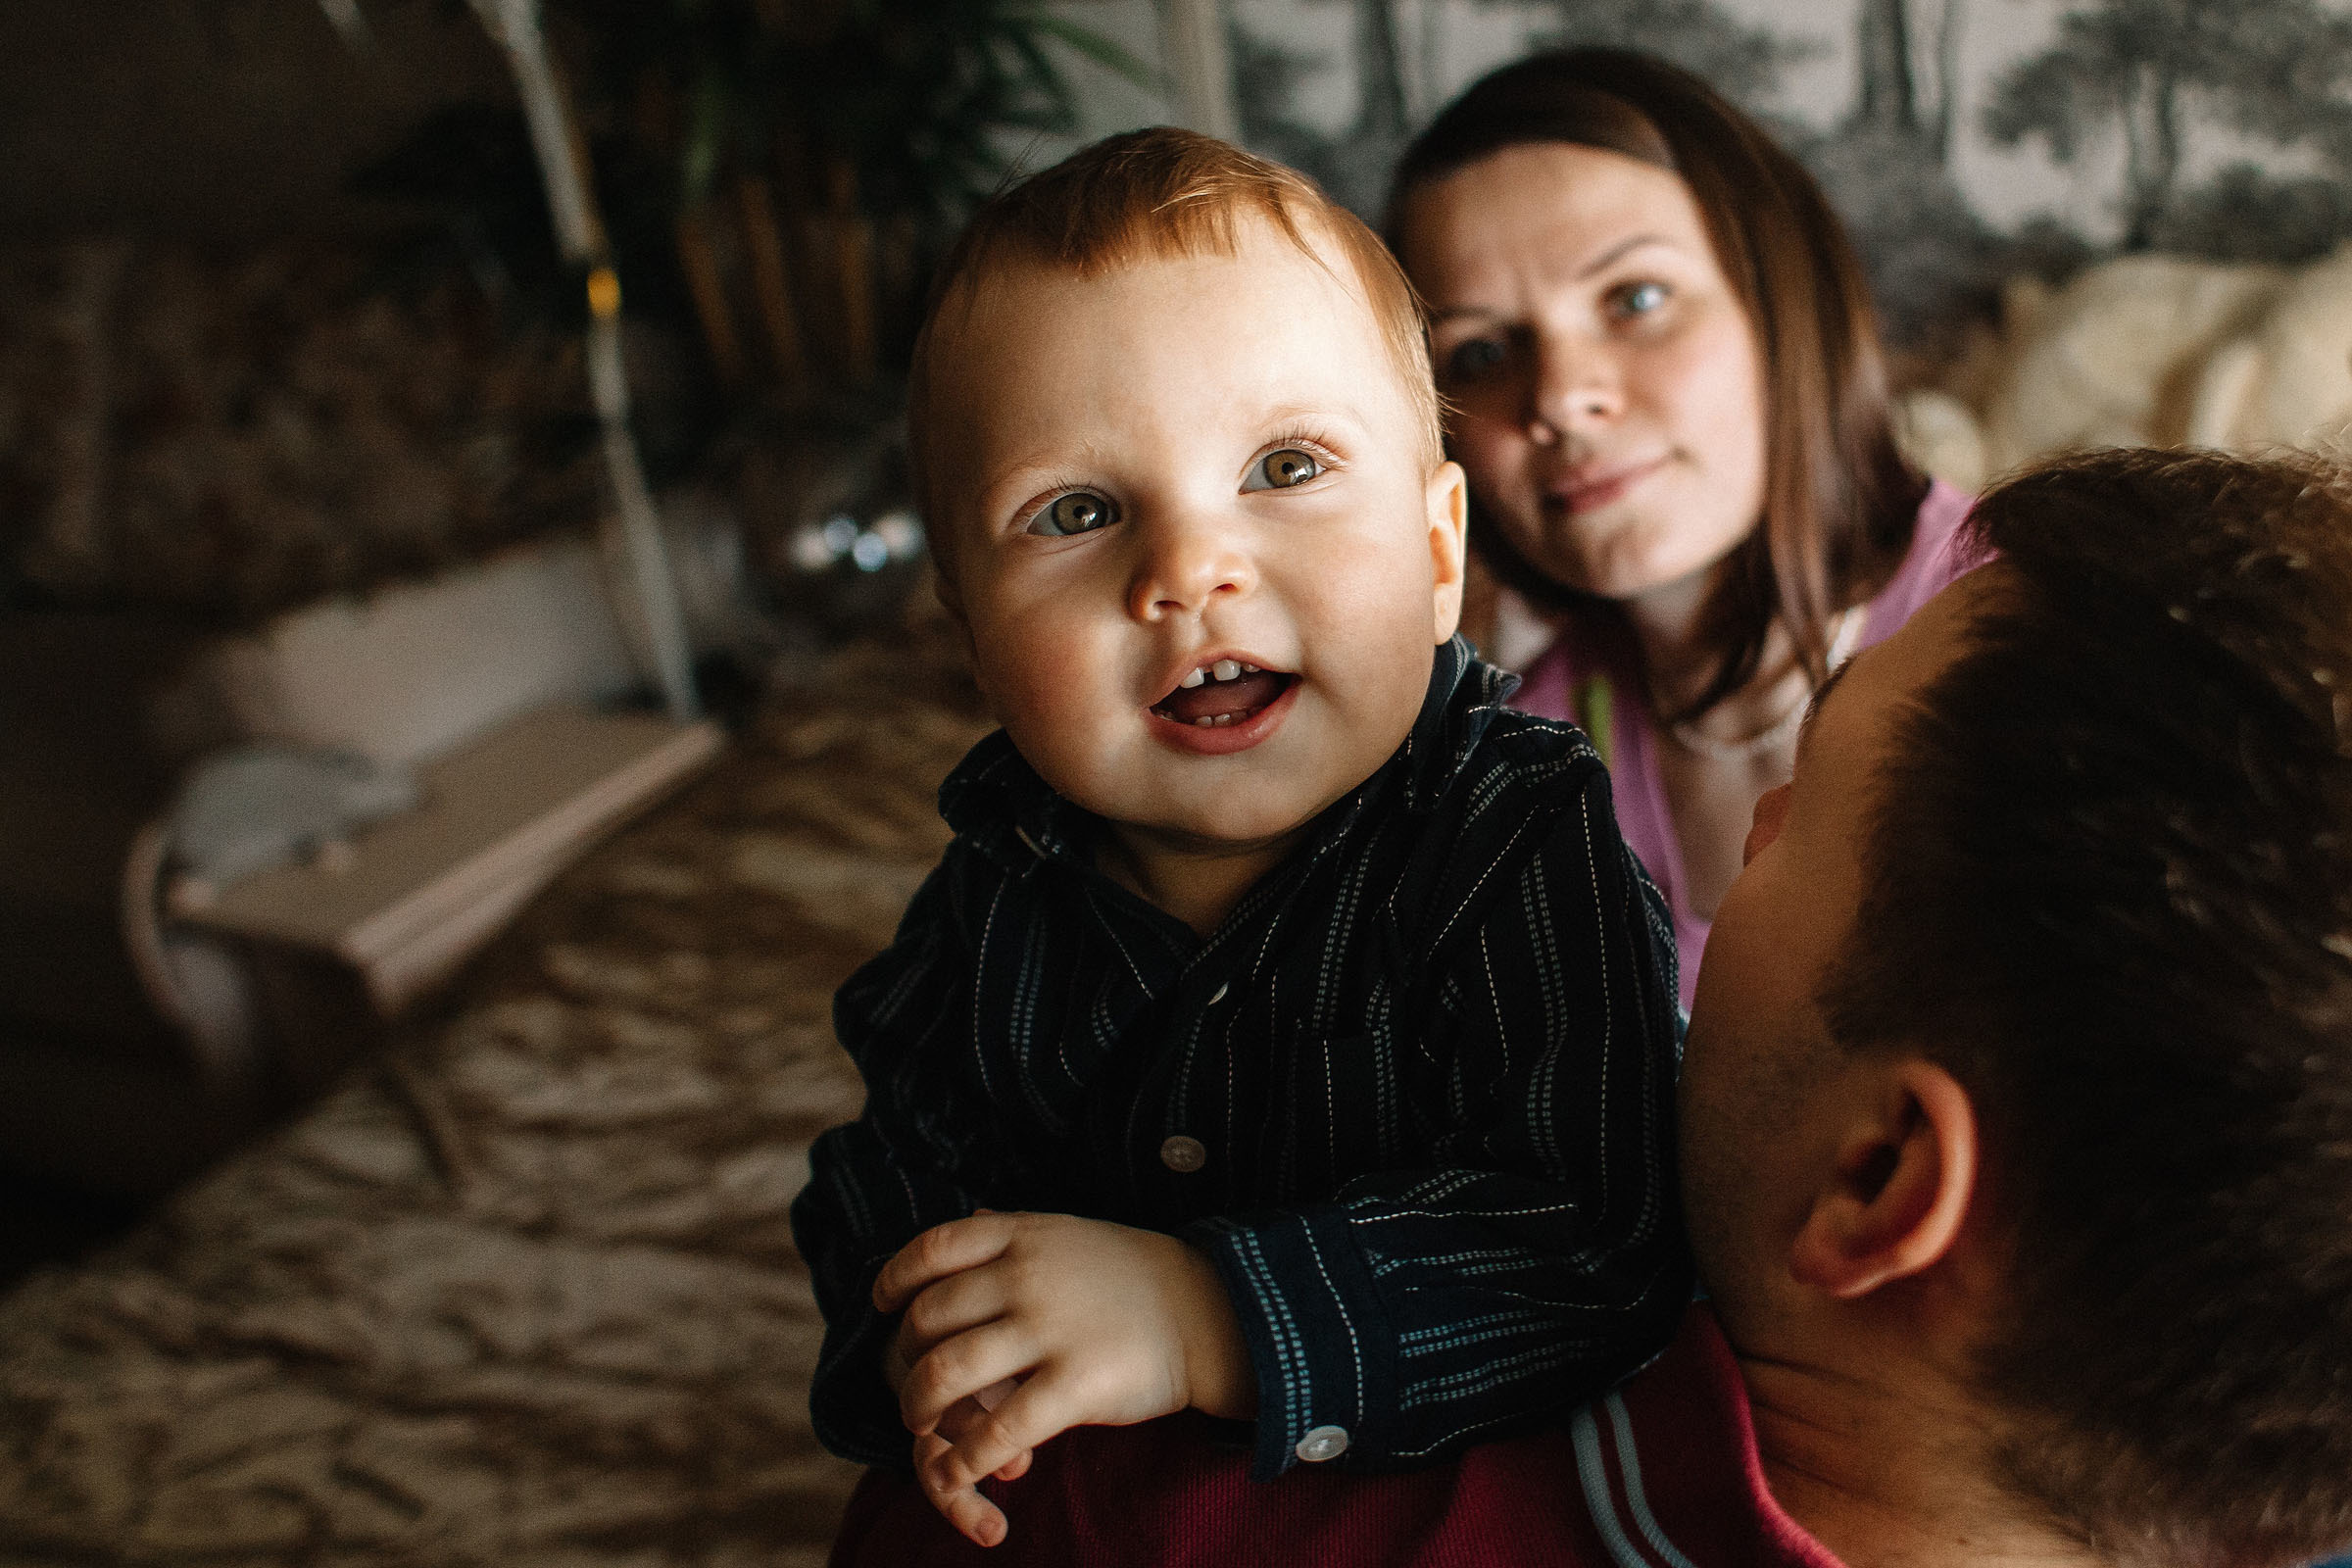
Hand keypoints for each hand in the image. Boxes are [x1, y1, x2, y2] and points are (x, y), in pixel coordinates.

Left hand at [873, 1211, 1253, 1546]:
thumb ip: (1016, 1233)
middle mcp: (1028, 1275)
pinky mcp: (1077, 1383)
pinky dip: (966, 1458)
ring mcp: (1051, 1327)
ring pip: (947, 1372)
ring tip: (922, 1425)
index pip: (931, 1249)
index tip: (884, 1305)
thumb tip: (970, 1220)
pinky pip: (1000, 1428)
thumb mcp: (1070, 1234)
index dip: (895, 1279)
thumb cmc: (1135, 1276)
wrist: (1212, 1309)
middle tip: (909, 1386)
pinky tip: (960, 1472)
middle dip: (902, 1360)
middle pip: (926, 1318)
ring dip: (918, 1407)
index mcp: (1024, 1236)